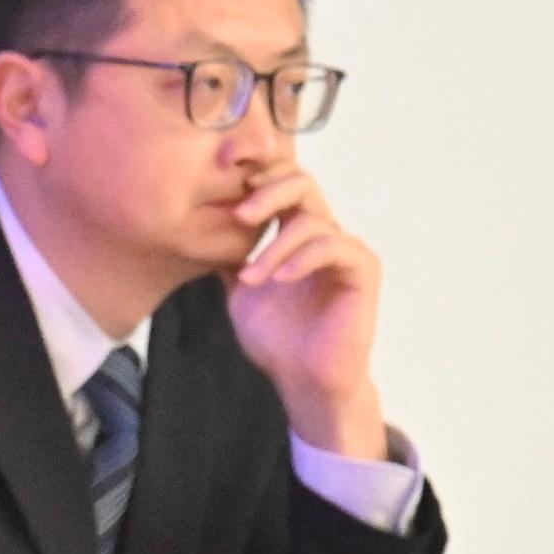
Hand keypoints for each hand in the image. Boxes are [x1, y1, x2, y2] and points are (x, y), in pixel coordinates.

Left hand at [220, 167, 387, 459]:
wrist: (302, 380)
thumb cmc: (276, 339)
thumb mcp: (238, 288)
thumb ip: (226, 255)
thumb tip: (191, 227)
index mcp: (294, 233)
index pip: (280, 183)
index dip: (257, 174)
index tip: (225, 180)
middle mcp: (323, 234)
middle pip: (302, 182)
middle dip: (267, 192)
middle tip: (240, 214)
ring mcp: (345, 250)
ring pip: (310, 220)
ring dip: (273, 248)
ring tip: (250, 278)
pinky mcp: (363, 270)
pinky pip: (332, 246)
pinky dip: (300, 259)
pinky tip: (277, 280)